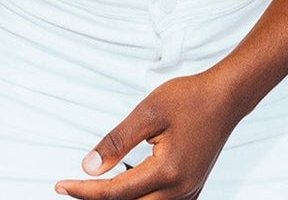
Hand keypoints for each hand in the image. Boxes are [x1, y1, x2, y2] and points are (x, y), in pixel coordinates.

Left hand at [53, 71, 238, 199]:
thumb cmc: (190, 99)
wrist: (226, 98)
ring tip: (92, 190)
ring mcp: (188, 192)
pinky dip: (138, 198)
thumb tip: (89, 167)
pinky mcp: (191, 188)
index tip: (62, 186)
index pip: (116, 193)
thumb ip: (117, 142)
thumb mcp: (148, 112)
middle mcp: (180, 190)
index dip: (85, 192)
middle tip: (71, 189)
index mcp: (167, 173)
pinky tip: (122, 188)